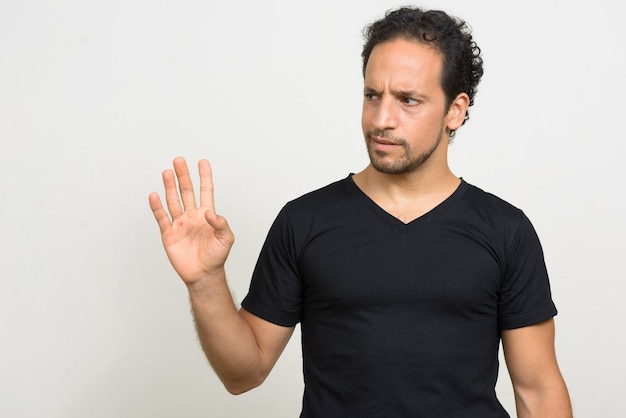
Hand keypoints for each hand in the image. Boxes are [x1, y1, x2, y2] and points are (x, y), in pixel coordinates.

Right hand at [149, 157, 233, 284]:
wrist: (203, 275)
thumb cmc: (216, 257)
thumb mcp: (226, 239)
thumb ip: (221, 223)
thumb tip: (210, 212)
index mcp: (207, 215)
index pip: (206, 191)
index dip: (204, 176)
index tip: (203, 162)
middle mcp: (192, 216)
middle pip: (186, 191)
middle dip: (183, 176)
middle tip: (179, 161)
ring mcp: (180, 224)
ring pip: (173, 201)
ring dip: (170, 187)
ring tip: (167, 172)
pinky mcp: (169, 234)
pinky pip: (162, 218)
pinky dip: (157, 207)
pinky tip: (154, 196)